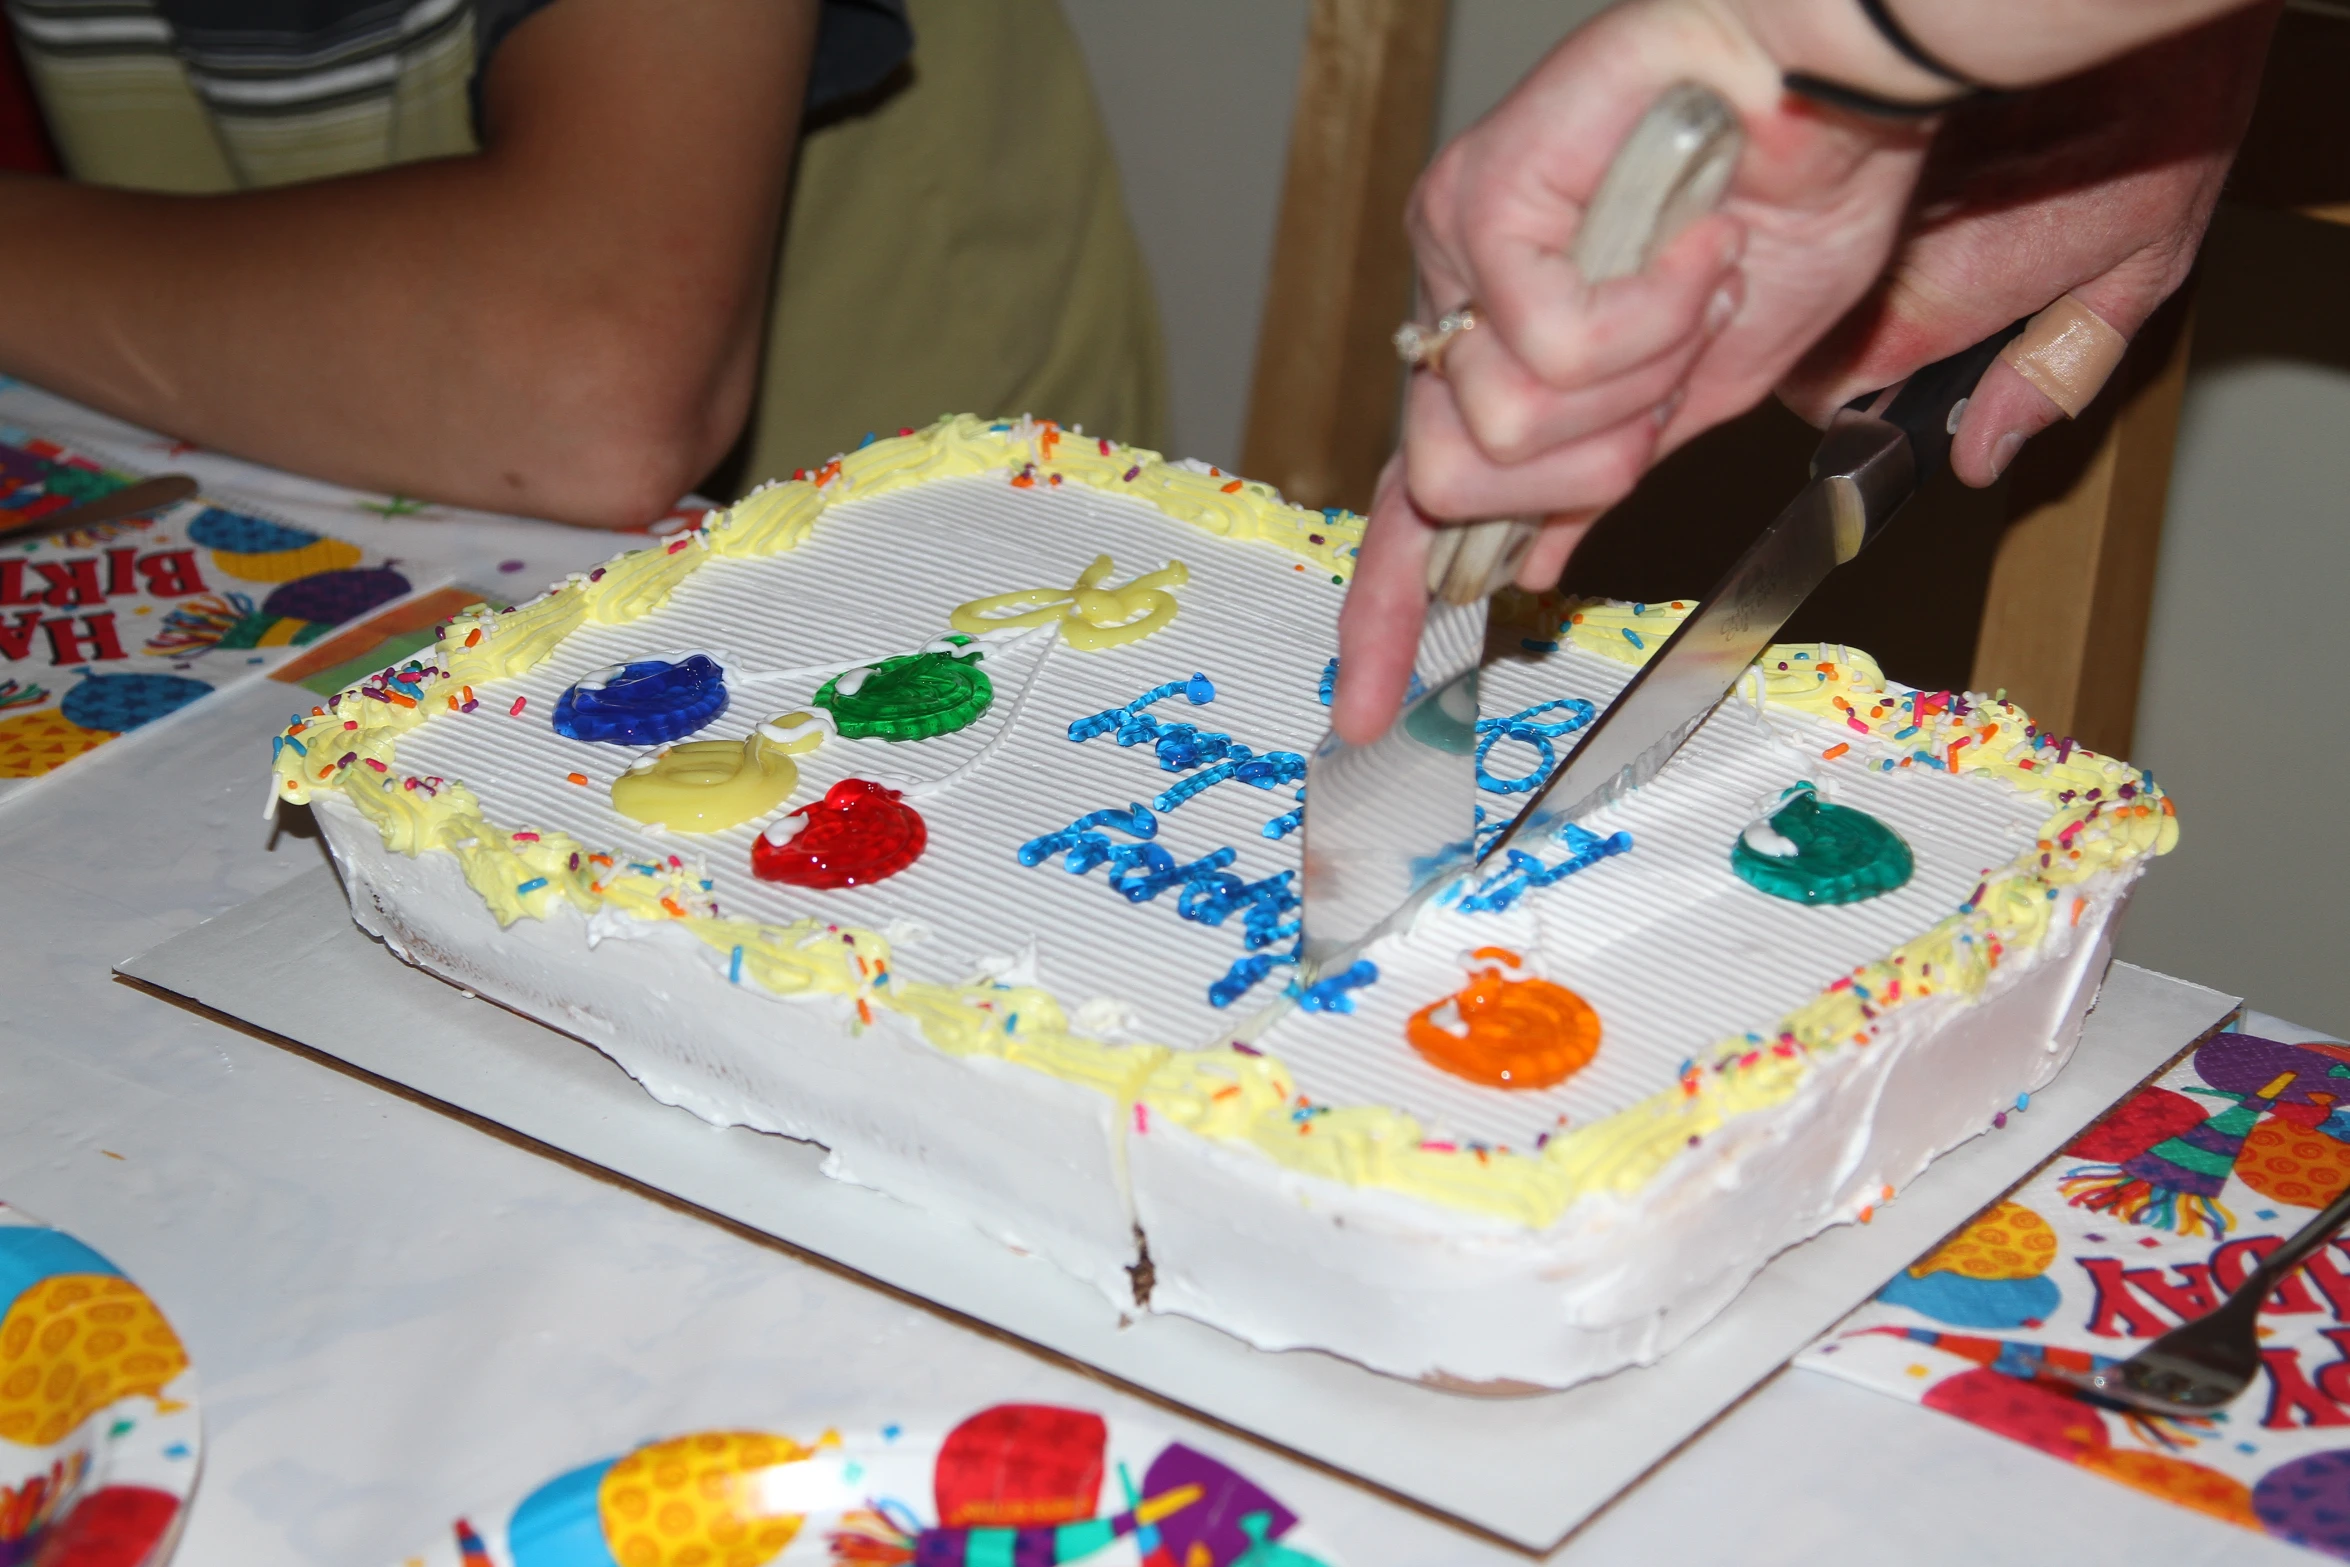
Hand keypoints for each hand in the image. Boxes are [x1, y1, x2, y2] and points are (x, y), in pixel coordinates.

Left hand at [1338, 0, 1936, 740]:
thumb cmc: (1785, 215)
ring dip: (1636, 379)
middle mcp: (1454, 308)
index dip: (1383, 615)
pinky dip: (1649, 314)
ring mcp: (1453, 249)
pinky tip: (1690, 241)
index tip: (1362, 713)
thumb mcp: (1693, 394)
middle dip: (1588, 463)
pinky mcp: (1479, 198)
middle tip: (1670, 373)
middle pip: (1448, 486)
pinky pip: (1542, 346)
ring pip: (1500, 429)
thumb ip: (1599, 476)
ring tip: (1690, 281)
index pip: (1410, 511)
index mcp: (1496, 358)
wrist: (1840, 90)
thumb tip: (1530, 565)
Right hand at [1780, 4, 2278, 485]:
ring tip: (1905, 219)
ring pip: (1790, 254)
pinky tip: (1896, 156)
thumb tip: (1982, 452)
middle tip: (1906, 290)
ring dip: (1828, 248)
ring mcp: (1845, 176)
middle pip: (1796, 322)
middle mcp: (1870, 244)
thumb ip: (2054, 369)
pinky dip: (1832, 179)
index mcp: (1930, 304)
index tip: (1883, 380)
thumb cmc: (2168, 99)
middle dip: (1837, 320)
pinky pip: (1800, 182)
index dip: (1846, 393)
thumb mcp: (2143, 261)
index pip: (1817, 393)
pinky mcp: (1845, 117)